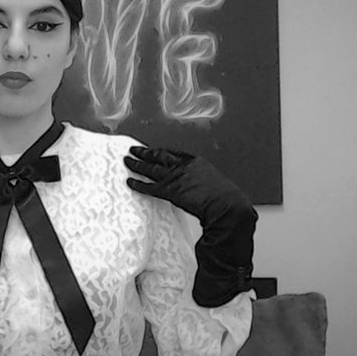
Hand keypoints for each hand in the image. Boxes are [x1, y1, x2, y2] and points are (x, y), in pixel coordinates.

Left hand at [125, 146, 256, 305]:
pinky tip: (130, 182)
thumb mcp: (215, 185)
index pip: (173, 153)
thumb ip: (203, 184)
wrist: (229, 206)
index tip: (152, 149)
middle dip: (145, 152)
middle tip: (133, 149)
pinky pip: (150, 186)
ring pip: (151, 168)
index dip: (160, 151)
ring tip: (126, 160)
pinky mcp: (171, 191)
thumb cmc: (227, 200)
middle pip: (160, 156)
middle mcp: (185, 167)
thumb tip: (201, 191)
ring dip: (137, 164)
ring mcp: (177, 177)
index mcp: (197, 162)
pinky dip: (138, 184)